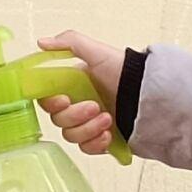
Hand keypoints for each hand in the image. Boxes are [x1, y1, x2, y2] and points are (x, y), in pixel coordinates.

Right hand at [36, 31, 124, 158]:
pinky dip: (95, 143)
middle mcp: (76, 106)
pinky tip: (108, 134)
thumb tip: (42, 42)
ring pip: (71, 136)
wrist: (149, 94)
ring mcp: (87, 124)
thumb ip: (69, 43)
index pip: (47, 101)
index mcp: (71, 86)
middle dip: (76, 116)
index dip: (52, 103)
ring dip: (88, 129)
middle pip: (58, 121)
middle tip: (95, 106)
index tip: (64, 100)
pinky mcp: (99, 140)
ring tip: (108, 118)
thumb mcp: (97, 52)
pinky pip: (86, 148)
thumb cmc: (125, 72)